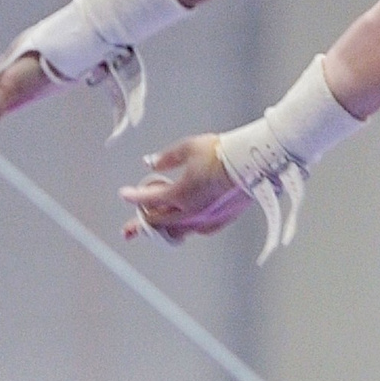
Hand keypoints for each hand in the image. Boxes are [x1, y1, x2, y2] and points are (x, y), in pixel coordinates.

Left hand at [120, 136, 253, 243]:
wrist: (255, 163)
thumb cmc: (224, 153)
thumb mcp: (189, 147)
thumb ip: (167, 158)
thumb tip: (151, 162)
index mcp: (180, 193)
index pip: (148, 199)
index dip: (133, 196)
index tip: (124, 194)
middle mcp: (190, 211)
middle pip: (157, 223)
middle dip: (140, 225)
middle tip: (128, 231)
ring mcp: (205, 219)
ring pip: (176, 232)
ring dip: (161, 232)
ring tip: (153, 233)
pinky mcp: (220, 222)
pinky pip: (196, 230)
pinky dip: (184, 228)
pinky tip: (183, 225)